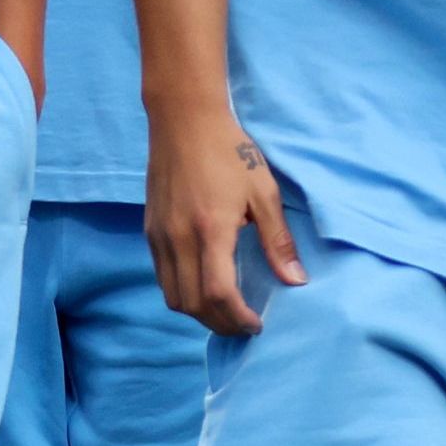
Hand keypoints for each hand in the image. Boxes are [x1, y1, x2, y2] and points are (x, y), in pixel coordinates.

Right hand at [147, 100, 302, 335]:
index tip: (257, 324)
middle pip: (192, 305)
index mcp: (210, 230)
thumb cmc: (229, 151)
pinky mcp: (150, 230)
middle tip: (244, 325)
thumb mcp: (264, 192)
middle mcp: (178, 238)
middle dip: (220, 324)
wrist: (184, 120)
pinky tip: (204, 286)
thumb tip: (295, 280)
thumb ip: (278, 241)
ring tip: (225, 312)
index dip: (237, 318)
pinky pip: (163, 277)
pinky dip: (183, 293)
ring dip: (199, 313)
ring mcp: (159, 236)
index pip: (217, 295)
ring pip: (173, 296)